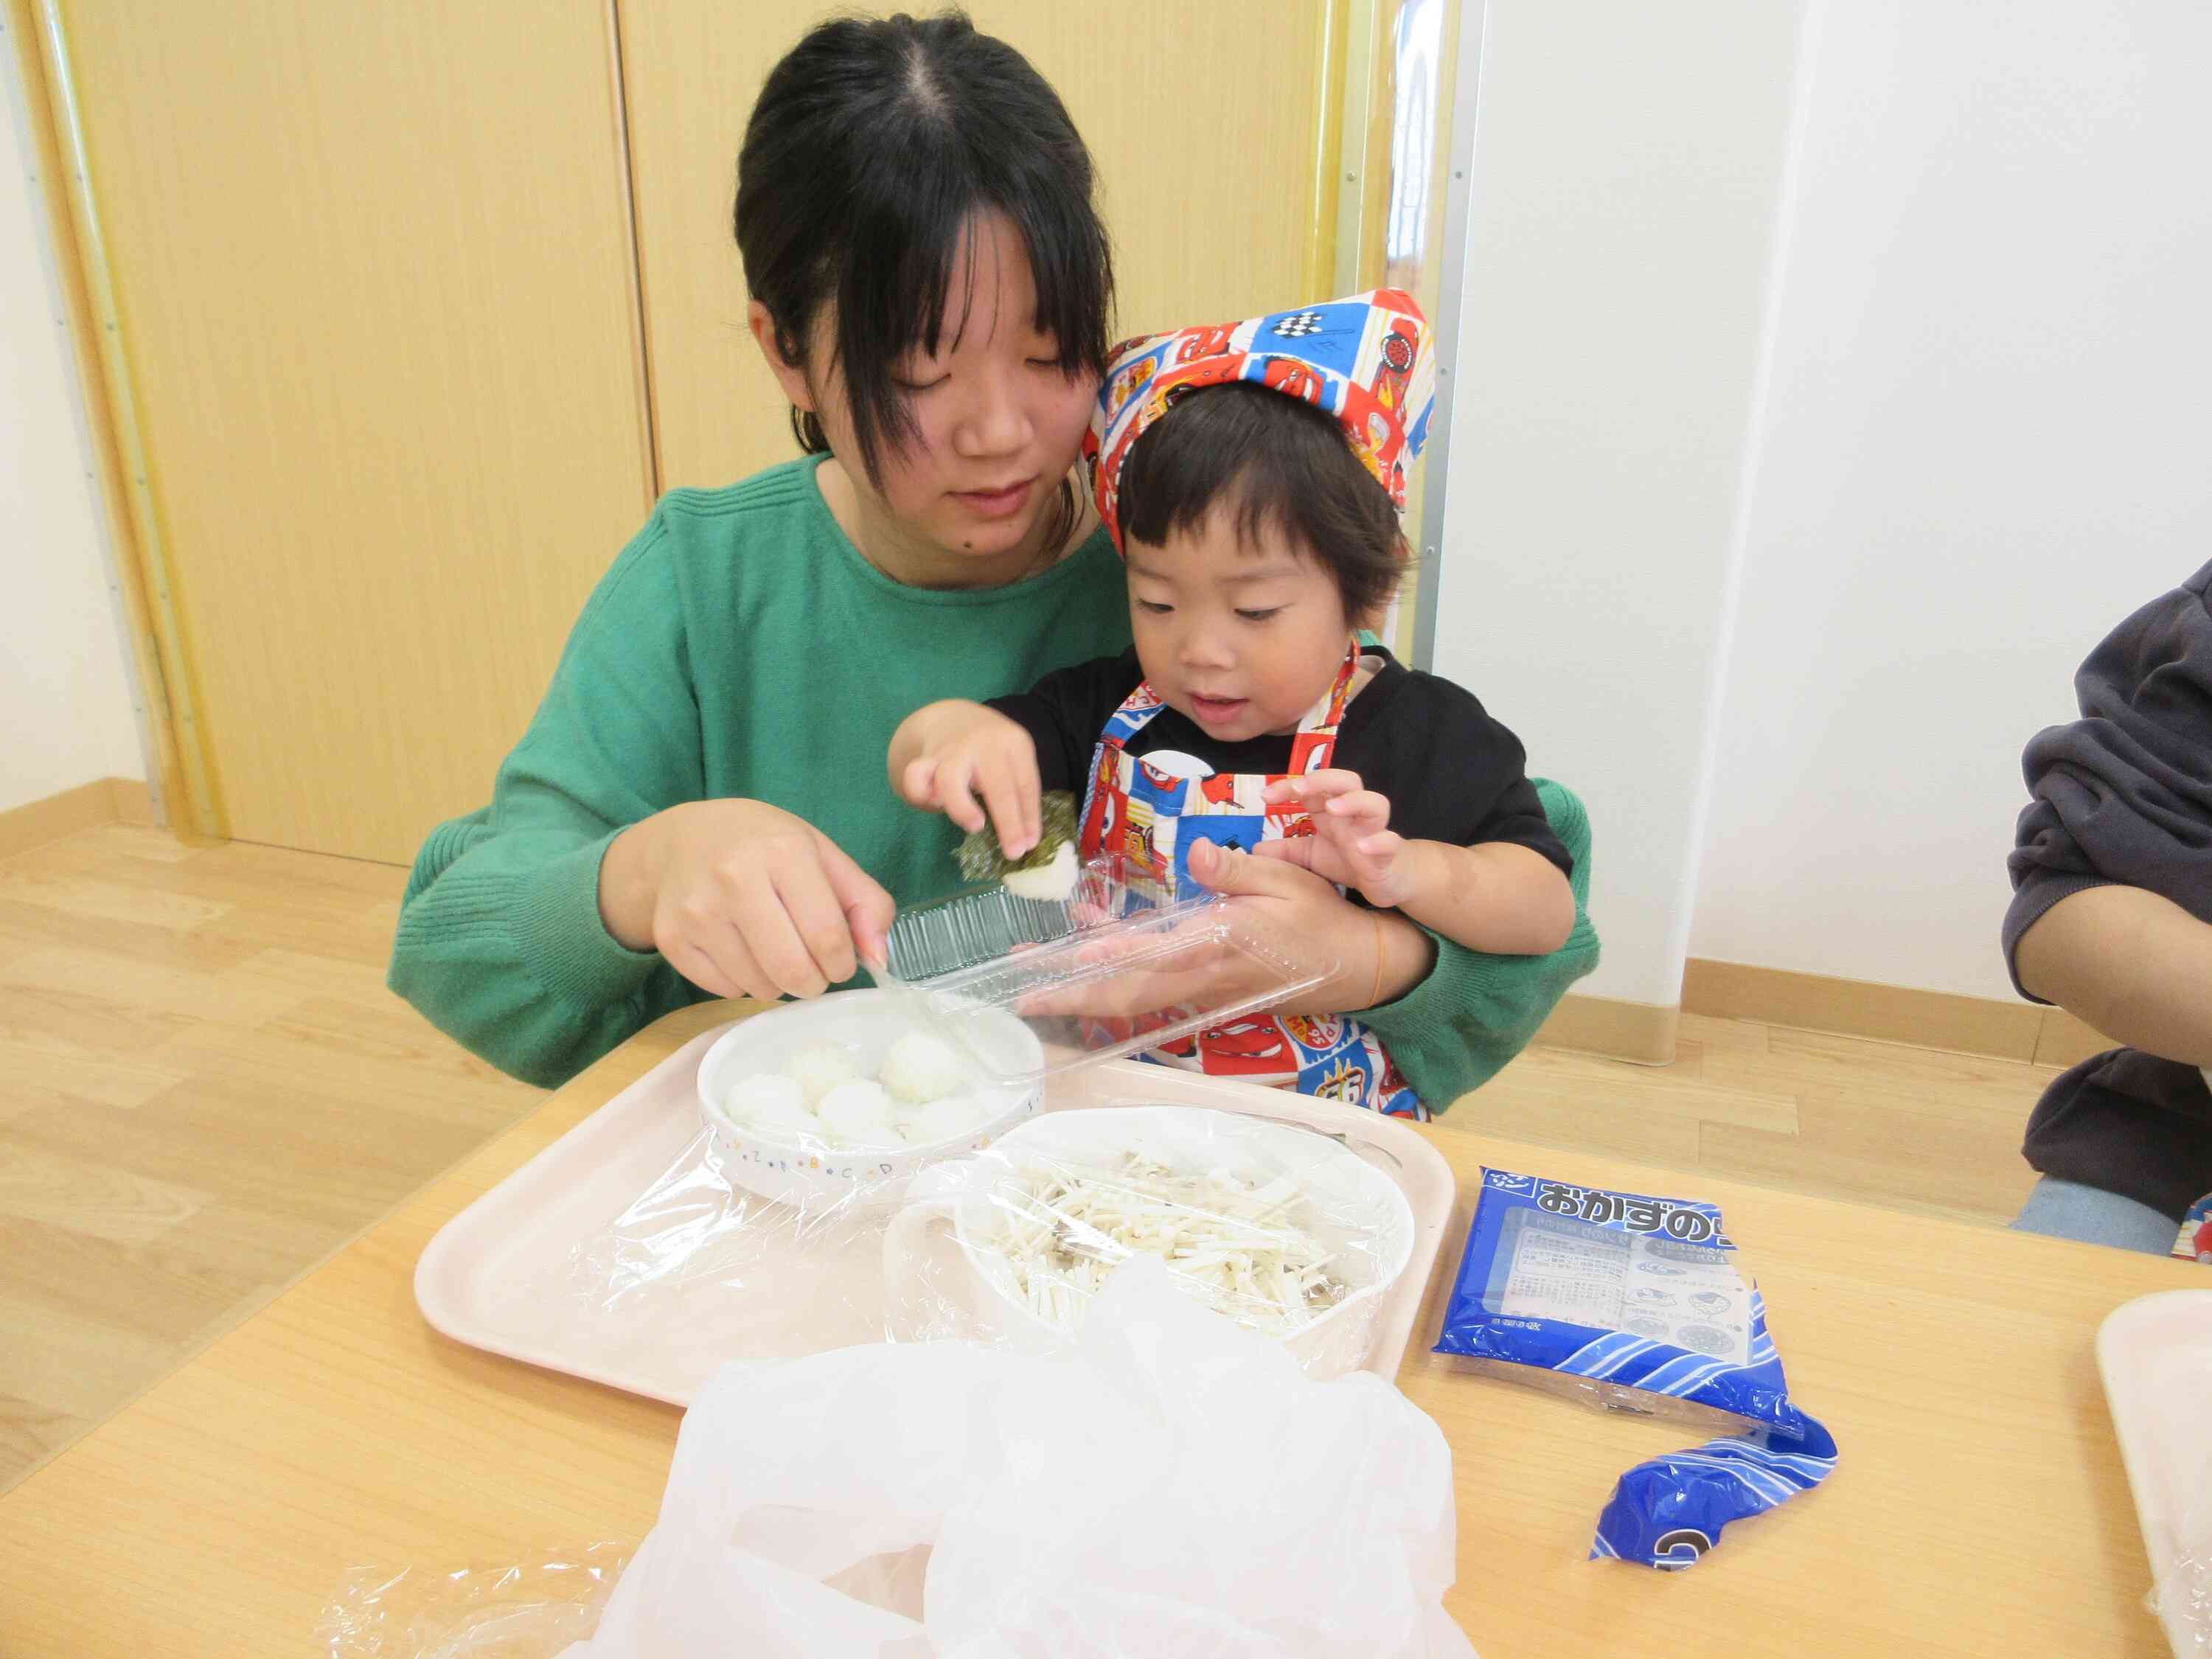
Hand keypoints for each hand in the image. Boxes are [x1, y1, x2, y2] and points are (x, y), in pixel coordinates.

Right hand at [598, 799, 895, 1001]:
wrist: (679, 842)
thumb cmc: (762, 846)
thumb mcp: (821, 854)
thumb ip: (865, 902)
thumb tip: (879, 958)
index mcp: (782, 851)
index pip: (827, 935)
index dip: (843, 963)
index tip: (842, 962)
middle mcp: (734, 879)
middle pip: (793, 969)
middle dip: (814, 982)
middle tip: (814, 971)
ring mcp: (698, 911)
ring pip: (759, 986)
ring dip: (780, 984)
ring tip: (776, 953)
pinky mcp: (672, 938)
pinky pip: (726, 990)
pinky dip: (744, 983)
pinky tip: (742, 952)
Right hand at [896, 704, 1041, 859]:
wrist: (948, 716)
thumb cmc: (987, 748)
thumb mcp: (1011, 757)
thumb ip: (1017, 790)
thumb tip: (1026, 840)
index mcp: (1013, 741)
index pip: (1026, 784)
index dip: (1029, 817)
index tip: (1029, 845)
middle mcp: (983, 742)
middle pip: (998, 785)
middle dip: (1008, 823)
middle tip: (1013, 852)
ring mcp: (951, 750)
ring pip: (951, 780)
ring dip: (962, 808)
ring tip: (975, 825)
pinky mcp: (924, 758)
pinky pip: (916, 778)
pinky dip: (922, 794)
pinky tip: (935, 804)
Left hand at [1012, 838, 1432, 1019]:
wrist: (1355, 966)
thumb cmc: (1319, 916)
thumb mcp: (1287, 879)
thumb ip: (1237, 868)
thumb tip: (1199, 851)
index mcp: (1221, 944)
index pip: (1156, 953)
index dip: (1110, 954)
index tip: (1069, 954)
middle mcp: (1204, 978)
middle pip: (1128, 996)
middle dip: (1072, 997)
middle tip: (1020, 993)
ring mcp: (1204, 993)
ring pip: (1134, 1003)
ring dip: (1084, 996)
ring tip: (1035, 984)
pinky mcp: (1207, 996)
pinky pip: (1151, 997)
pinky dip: (1113, 987)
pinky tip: (1089, 961)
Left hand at [1259, 770, 1424, 906]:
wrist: (1390, 878)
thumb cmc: (1350, 858)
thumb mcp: (1311, 855)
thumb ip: (1286, 850)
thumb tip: (1255, 850)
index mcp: (1332, 810)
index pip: (1312, 786)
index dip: (1289, 786)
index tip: (1266, 796)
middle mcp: (1354, 814)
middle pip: (1347, 781)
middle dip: (1324, 780)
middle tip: (1300, 789)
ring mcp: (1374, 830)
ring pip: (1374, 803)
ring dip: (1353, 802)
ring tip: (1333, 809)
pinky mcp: (1389, 853)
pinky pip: (1390, 841)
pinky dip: (1379, 841)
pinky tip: (1362, 847)